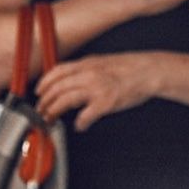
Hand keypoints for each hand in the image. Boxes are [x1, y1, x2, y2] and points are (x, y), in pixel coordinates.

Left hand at [34, 50, 172, 127]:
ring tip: (52, 119)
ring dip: (54, 112)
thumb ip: (86, 70)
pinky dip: (79, 123)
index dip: (44, 84)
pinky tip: (80, 126)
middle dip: (45, 102)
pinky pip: (85, 115)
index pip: (57, 72)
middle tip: (42, 111)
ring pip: (65, 101)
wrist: (149, 71)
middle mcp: (88, 74)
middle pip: (57, 88)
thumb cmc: (129, 68)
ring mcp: (96, 88)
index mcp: (86, 64)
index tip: (39, 92)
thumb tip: (72, 80)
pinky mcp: (106, 103)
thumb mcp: (102, 62)